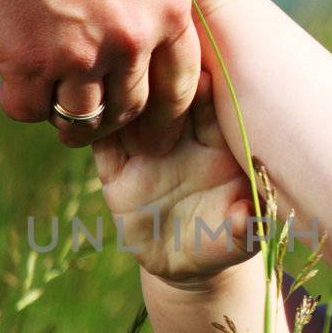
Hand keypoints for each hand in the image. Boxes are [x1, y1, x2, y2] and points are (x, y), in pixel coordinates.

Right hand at [0, 0, 204, 155]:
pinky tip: (13, 89)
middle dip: (112, 120)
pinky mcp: (31, 63)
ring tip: (52, 108)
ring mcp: (83, 53)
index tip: (150, 126)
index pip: (180, 82)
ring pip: (82, 118)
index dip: (165, 112)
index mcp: (170, 5)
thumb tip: (147, 38)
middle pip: (130, 107)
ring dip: (67, 121)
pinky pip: (31, 109)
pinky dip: (21, 103)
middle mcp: (134, 36)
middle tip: (92, 123)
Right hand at [91, 93, 260, 286]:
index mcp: (216, 147)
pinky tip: (85, 113)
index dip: (206, 97)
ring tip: (113, 86)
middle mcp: (180, 140)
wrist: (187, 261)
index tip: (203, 80)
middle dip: (160, 86)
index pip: (209, 112)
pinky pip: (102, 145)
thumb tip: (247, 218)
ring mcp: (145, 152)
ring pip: (131, 117)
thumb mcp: (240, 239)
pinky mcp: (115, 173)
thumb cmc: (224, 240)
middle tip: (154, 70)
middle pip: (167, 103)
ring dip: (122, 101)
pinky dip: (92, 129)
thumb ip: (246, 226)